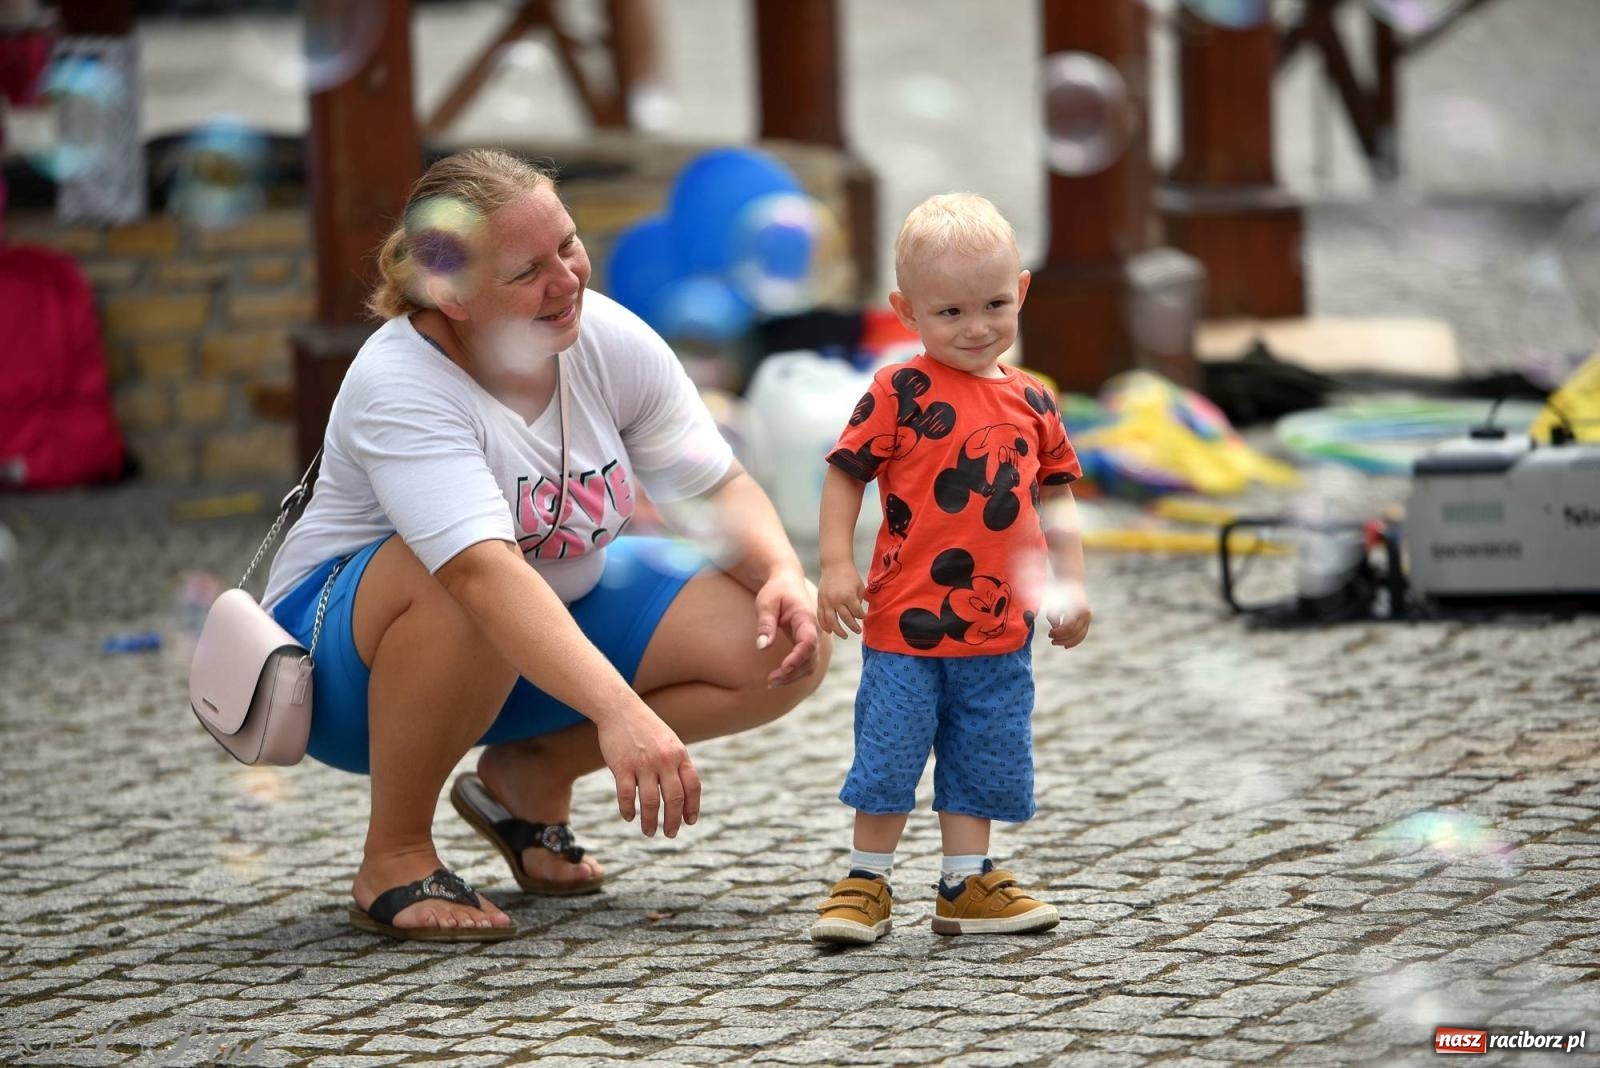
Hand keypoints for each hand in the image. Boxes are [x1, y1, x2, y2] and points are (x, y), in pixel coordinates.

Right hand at [596, 703, 700, 837]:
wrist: (620, 709)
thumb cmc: (646, 728)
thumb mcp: (669, 742)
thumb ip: (677, 764)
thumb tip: (683, 795)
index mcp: (679, 755)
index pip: (692, 787)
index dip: (692, 807)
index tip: (689, 821)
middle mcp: (665, 760)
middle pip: (674, 799)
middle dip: (673, 821)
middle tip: (671, 833)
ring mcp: (643, 764)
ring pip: (651, 802)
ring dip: (651, 821)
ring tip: (649, 832)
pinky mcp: (622, 766)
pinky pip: (627, 796)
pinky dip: (628, 810)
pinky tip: (629, 817)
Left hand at [754, 568, 820, 686]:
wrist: (787, 582)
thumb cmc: (776, 590)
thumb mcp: (766, 603)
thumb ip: (766, 624)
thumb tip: (762, 646)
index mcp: (806, 618)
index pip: (808, 642)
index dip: (797, 658)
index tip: (782, 668)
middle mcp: (814, 630)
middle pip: (811, 658)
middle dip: (793, 672)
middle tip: (770, 681)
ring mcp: (812, 637)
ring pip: (810, 664)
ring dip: (794, 676)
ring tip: (771, 682)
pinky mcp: (807, 642)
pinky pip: (806, 662)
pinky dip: (795, 672)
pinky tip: (779, 677)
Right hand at [817, 563, 865, 639]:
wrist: (835, 564)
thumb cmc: (850, 575)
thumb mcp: (860, 586)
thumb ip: (860, 601)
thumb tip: (860, 615)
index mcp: (848, 596)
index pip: (857, 612)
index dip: (861, 616)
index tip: (863, 617)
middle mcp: (836, 600)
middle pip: (845, 619)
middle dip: (853, 627)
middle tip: (858, 631)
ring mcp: (827, 601)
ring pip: (831, 621)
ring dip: (839, 631)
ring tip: (845, 636)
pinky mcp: (820, 600)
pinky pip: (821, 616)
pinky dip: (824, 625)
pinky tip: (830, 631)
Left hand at [1045, 585, 1091, 649]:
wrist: (1072, 584)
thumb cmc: (1059, 595)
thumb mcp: (1053, 605)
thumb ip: (1054, 619)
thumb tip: (1056, 631)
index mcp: (1076, 608)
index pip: (1069, 626)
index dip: (1059, 633)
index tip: (1049, 633)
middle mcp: (1085, 613)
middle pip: (1074, 633)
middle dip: (1062, 638)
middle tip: (1051, 640)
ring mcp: (1088, 617)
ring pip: (1080, 636)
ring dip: (1067, 642)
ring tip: (1055, 642)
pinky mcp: (1088, 620)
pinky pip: (1082, 634)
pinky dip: (1075, 641)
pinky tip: (1066, 646)